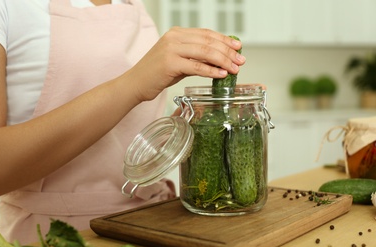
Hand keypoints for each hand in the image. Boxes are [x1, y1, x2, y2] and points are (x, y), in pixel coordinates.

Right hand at [127, 27, 245, 100]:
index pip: (206, 34)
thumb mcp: (179, 61)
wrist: (135, 83)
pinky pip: (196, 66)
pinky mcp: (169, 63)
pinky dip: (211, 71)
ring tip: (234, 68)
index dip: (224, 40)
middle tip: (240, 60)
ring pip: (205, 52)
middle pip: (208, 42)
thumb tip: (220, 61)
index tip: (238, 47)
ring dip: (223, 61)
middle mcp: (174, 37)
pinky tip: (221, 74)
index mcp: (177, 33)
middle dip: (227, 51)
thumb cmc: (156, 73)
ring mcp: (171, 49)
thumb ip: (196, 58)